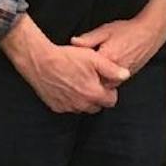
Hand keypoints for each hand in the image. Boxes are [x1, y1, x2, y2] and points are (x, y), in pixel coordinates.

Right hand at [2, 15, 129, 113]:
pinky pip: (68, 106)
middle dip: (97, 96)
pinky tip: (66, 85)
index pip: (111, 101)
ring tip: (78, 81)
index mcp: (93, 94)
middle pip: (97, 106)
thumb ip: (112, 69)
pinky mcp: (56, 106)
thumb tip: (126, 75)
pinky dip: (70, 99)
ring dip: (83, 98)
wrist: (40, 61)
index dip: (110, 91)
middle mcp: (82, 105)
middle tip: (91, 80)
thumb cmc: (67, 57)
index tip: (104, 81)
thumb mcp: (93, 58)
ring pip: (82, 107)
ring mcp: (68, 107)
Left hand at [71, 0, 165, 76]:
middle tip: (76, 74)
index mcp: (107, 58)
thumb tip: (73, 42)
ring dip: (96, 82)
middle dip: (86, 79)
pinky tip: (100, 73)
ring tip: (86, 75)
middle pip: (94, 82)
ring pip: (104, 86)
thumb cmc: (127, 30)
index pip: (86, 70)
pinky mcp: (126, 78)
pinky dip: (105, 81)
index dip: (77, 69)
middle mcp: (115, 71)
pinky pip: (112, 84)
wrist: (149, 34)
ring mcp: (122, 76)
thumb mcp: (105, 30)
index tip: (70, 67)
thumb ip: (88, 38)